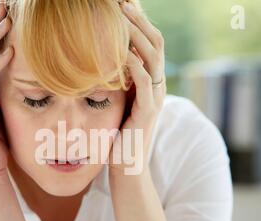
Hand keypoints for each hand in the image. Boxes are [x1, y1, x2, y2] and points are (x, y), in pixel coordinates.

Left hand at [109, 1, 165, 176]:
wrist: (126, 164)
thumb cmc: (118, 132)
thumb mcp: (119, 99)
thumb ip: (118, 79)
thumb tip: (102, 58)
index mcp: (151, 79)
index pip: (150, 41)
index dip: (139, 21)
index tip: (122, 4)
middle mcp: (158, 84)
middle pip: (155, 42)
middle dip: (139, 19)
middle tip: (122, 2)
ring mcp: (156, 97)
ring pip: (153, 58)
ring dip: (137, 35)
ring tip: (122, 17)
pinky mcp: (148, 112)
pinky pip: (145, 83)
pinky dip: (135, 66)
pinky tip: (123, 53)